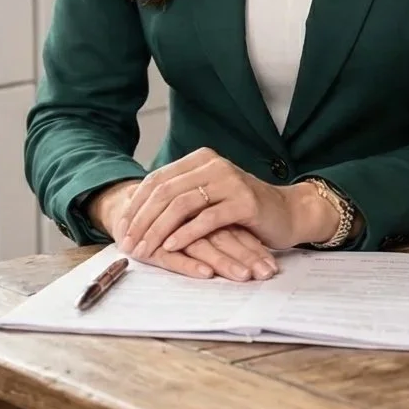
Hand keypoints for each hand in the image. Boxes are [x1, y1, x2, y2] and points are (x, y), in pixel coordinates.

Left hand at [86, 178, 279, 281]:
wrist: (287, 212)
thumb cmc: (243, 209)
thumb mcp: (209, 196)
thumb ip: (181, 196)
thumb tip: (137, 213)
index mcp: (200, 159)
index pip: (157, 180)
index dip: (136, 206)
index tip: (121, 229)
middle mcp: (214, 165)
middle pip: (166, 192)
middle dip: (142, 221)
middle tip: (128, 244)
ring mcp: (230, 181)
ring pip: (183, 204)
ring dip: (159, 230)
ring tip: (145, 249)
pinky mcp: (244, 202)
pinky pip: (207, 219)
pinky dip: (186, 234)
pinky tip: (172, 247)